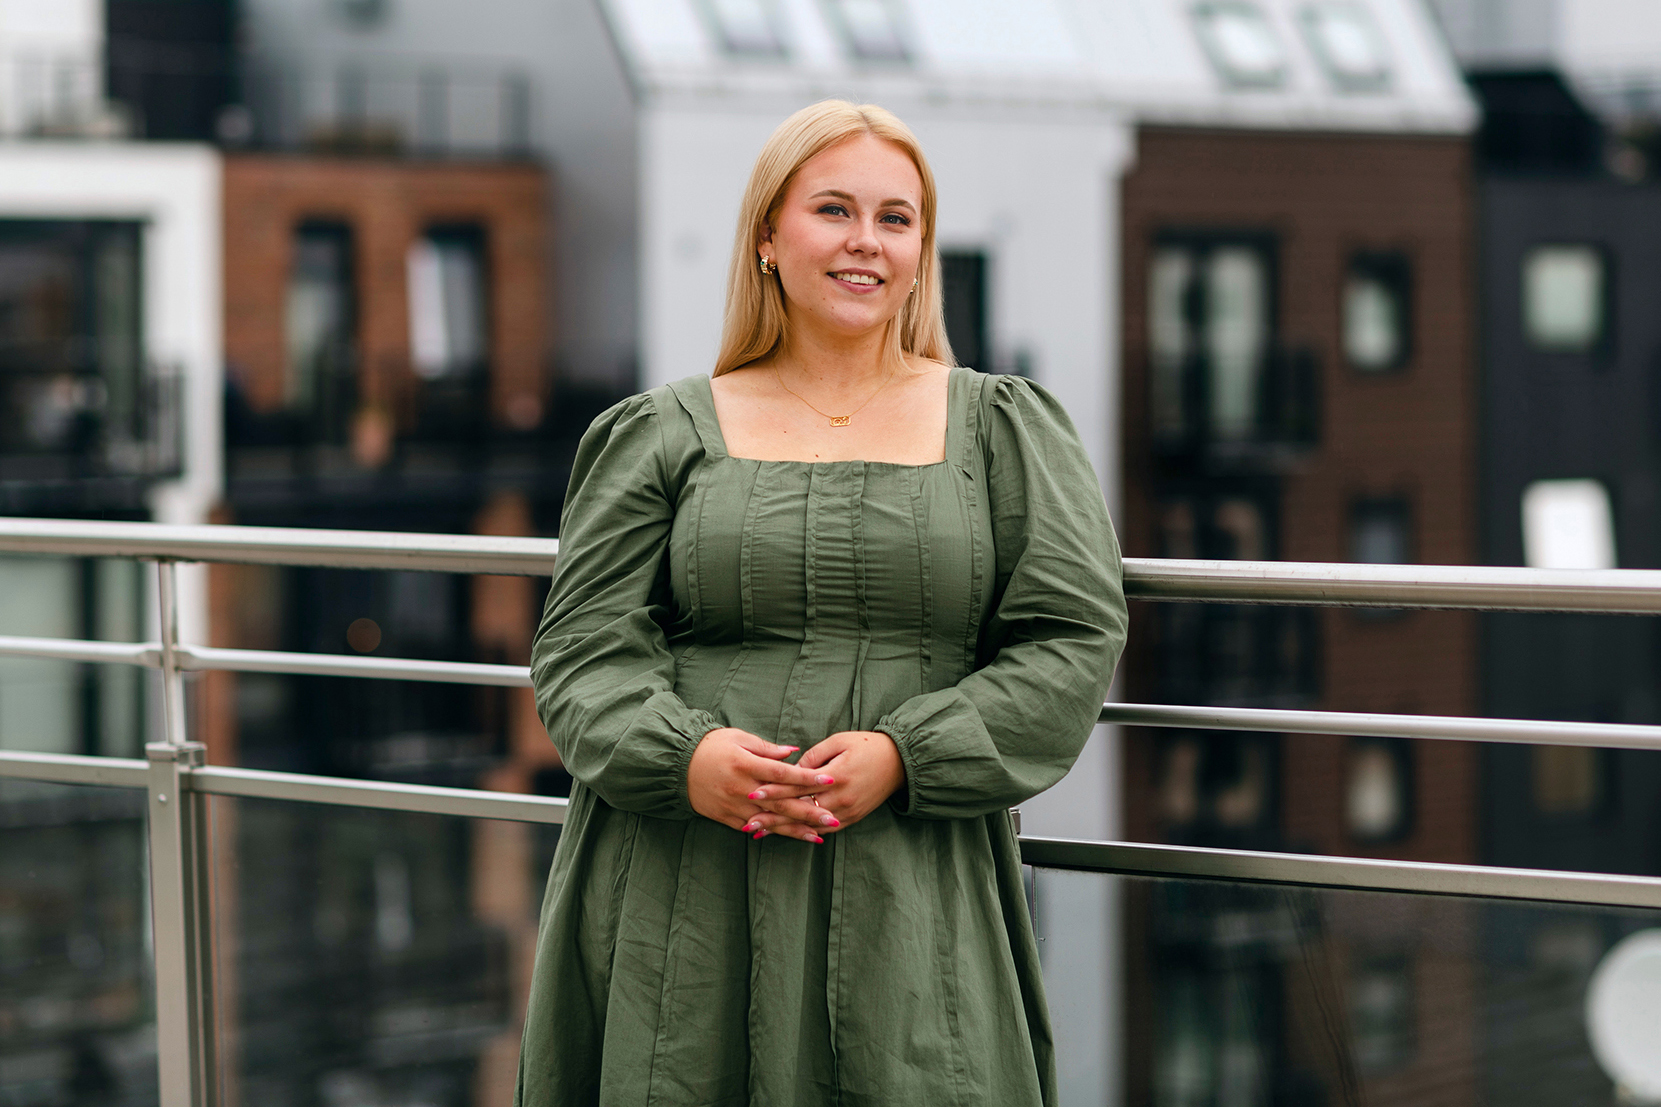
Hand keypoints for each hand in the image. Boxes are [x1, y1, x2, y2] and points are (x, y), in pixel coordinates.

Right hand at [687, 727, 837, 842]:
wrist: (677, 766)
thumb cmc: (710, 746)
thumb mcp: (738, 738)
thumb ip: (767, 748)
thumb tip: (793, 753)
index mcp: (745, 764)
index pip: (782, 773)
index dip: (807, 778)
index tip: (829, 779)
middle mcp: (741, 788)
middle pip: (781, 803)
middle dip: (809, 812)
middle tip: (833, 818)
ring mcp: (734, 806)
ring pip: (770, 821)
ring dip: (795, 829)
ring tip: (819, 835)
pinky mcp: (727, 818)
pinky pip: (754, 828)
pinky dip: (773, 833)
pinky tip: (791, 837)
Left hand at [744, 730, 904, 836]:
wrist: (899, 762)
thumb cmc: (867, 746)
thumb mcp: (839, 741)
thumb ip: (814, 756)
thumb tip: (793, 767)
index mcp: (835, 775)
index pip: (797, 785)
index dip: (773, 790)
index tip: (751, 794)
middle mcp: (840, 797)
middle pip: (800, 810)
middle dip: (773, 817)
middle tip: (748, 823)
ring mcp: (847, 811)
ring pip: (810, 824)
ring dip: (785, 830)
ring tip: (762, 834)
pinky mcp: (853, 818)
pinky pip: (825, 830)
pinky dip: (805, 833)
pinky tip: (789, 835)